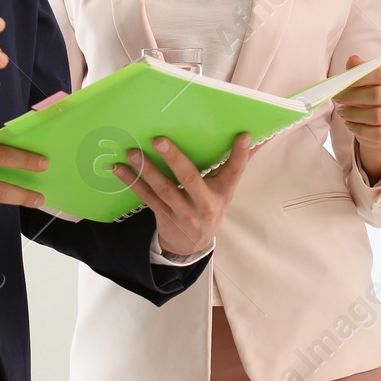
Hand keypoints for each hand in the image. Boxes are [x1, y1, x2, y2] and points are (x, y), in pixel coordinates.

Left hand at [113, 134, 252, 257]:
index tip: (242, 136)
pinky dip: (132, 182)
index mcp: (223, 191)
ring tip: (133, 152)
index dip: (240, 154)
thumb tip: (259, 136)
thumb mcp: (227, 188)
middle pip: (190, 179)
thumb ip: (238, 162)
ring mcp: (183, 211)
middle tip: (159, 140)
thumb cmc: (212, 205)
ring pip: (164, 188)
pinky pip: (147, 197)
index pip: (235, 171)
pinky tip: (120, 169)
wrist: (193, 244)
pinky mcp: (164, 215)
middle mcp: (204, 203)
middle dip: (174, 159)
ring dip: (146, 169)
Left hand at [331, 54, 380, 179]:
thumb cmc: (372, 100)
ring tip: (342, 112)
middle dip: (353, 97)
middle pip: (378, 95)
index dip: (359, 78)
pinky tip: (350, 124)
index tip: (342, 84)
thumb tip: (353, 59)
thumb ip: (359, 71)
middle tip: (338, 99)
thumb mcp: (366, 84)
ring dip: (354, 114)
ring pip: (377, 116)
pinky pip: (378, 134)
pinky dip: (359, 129)